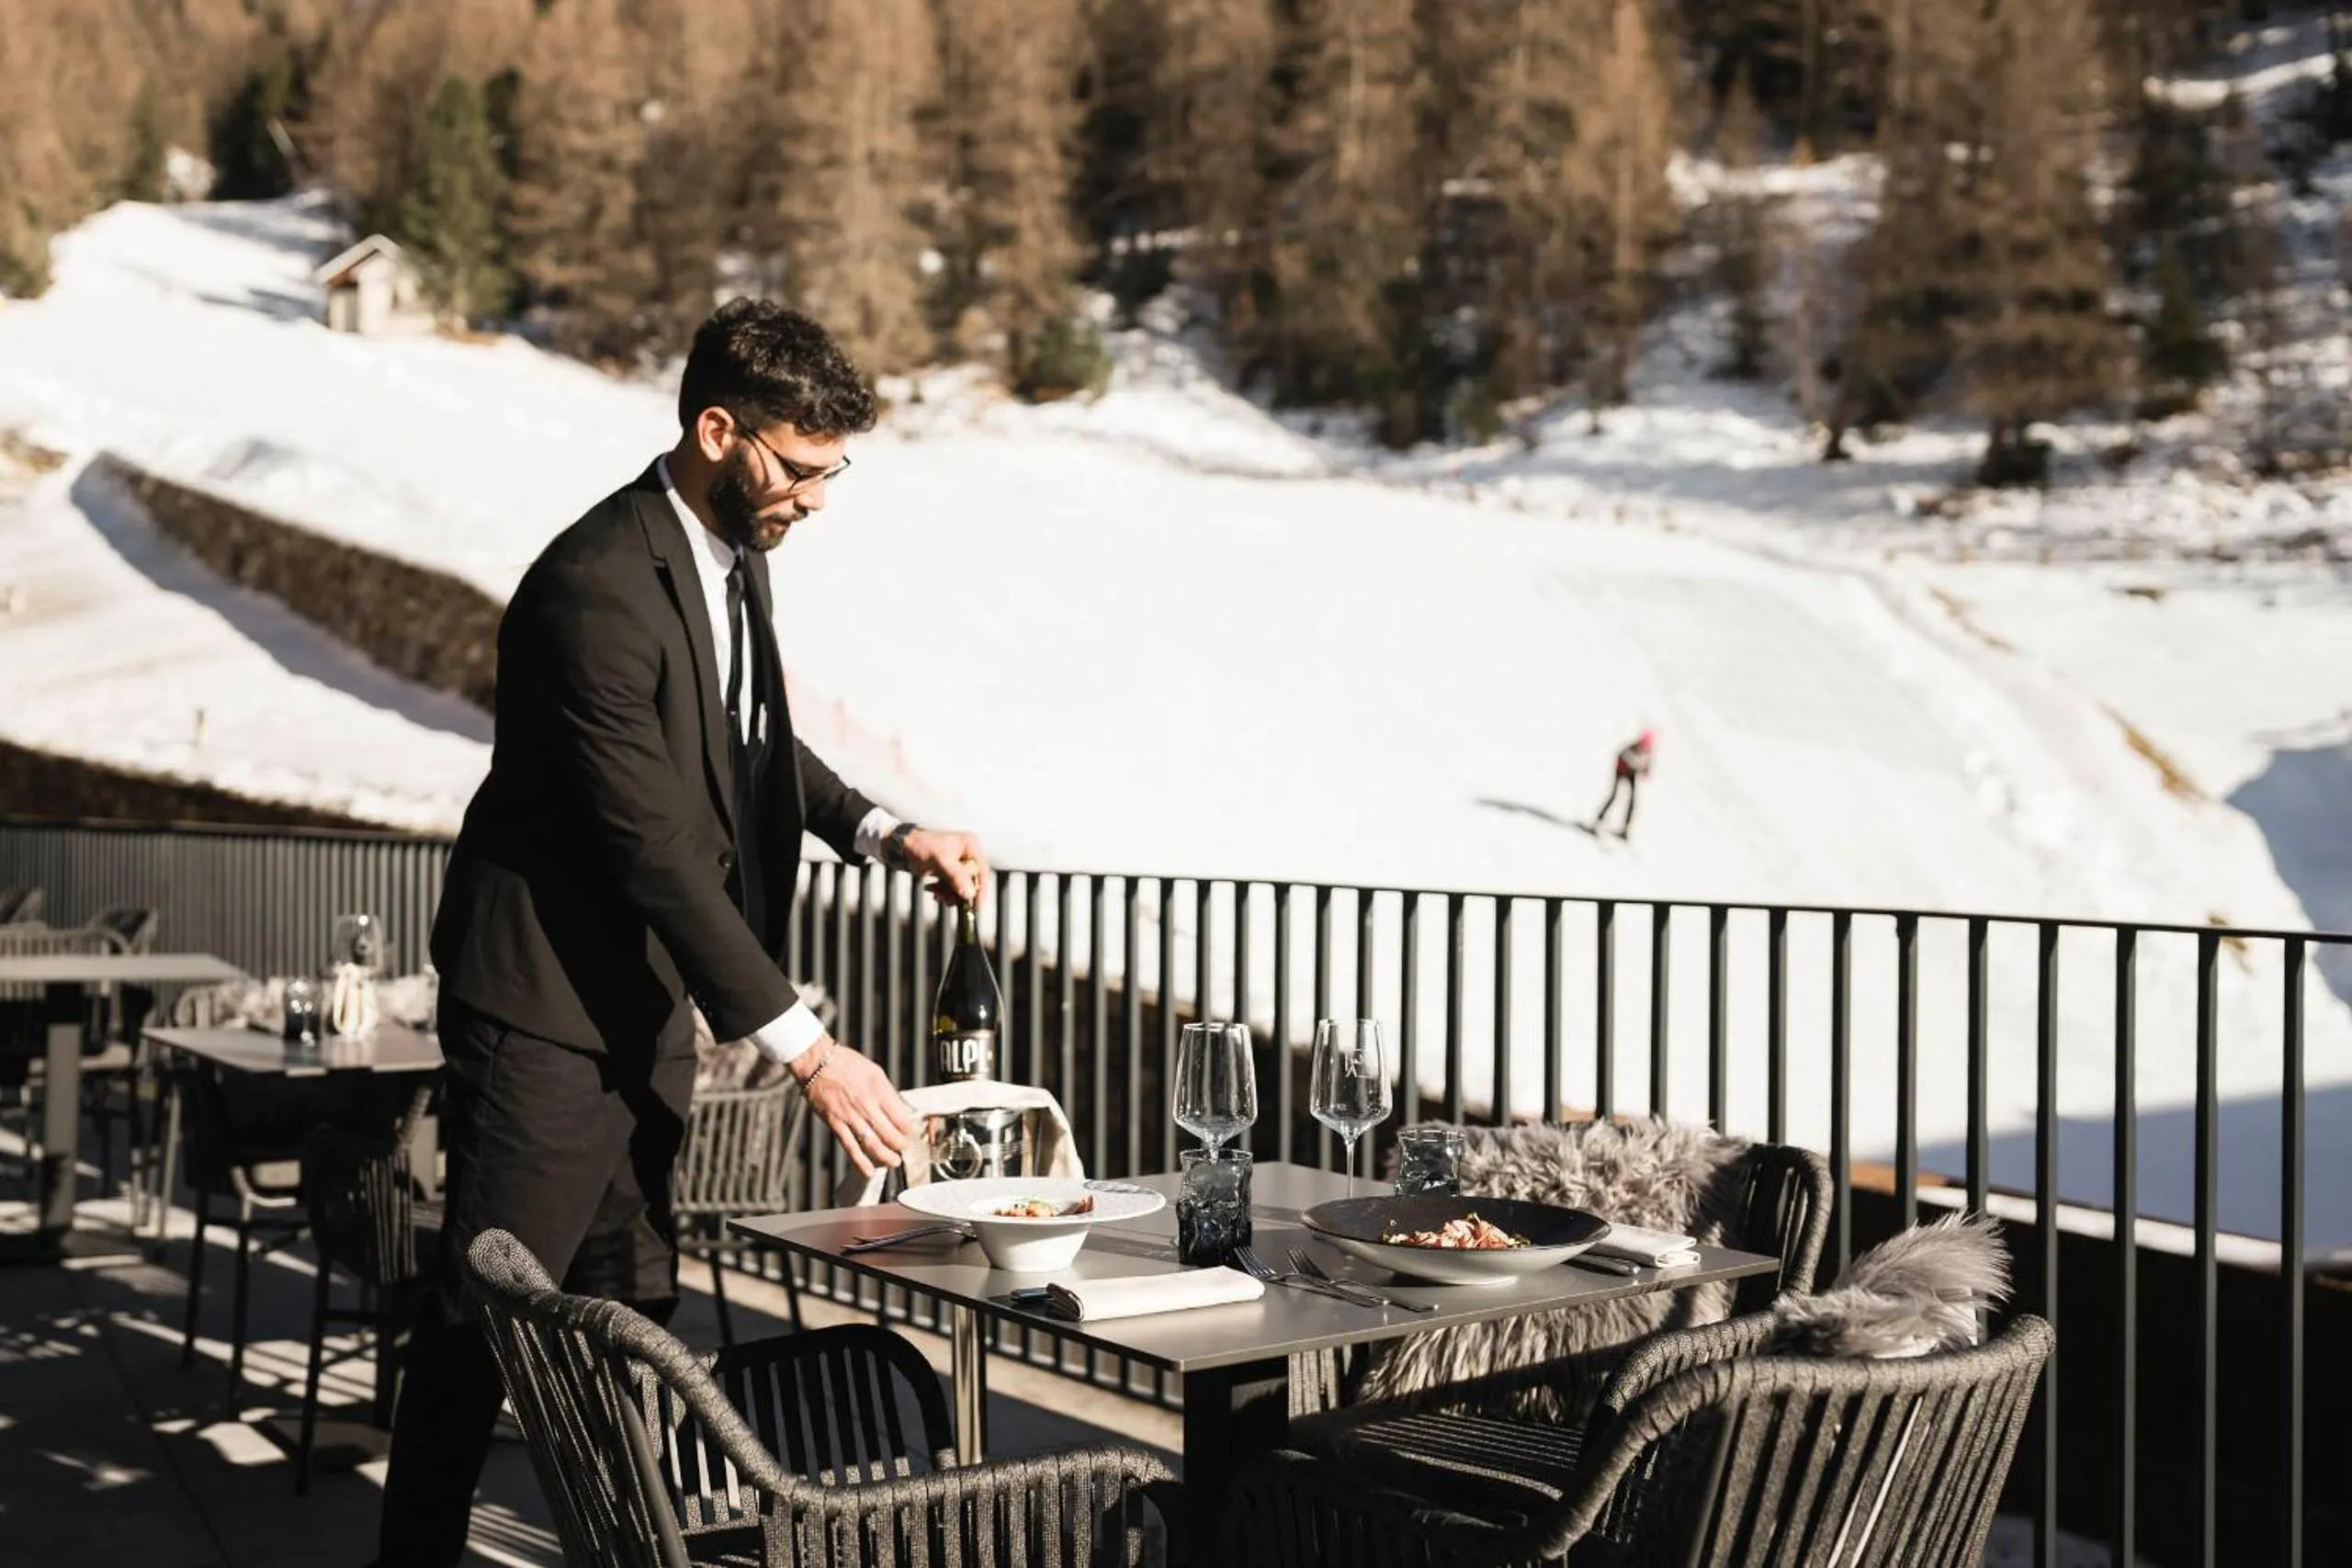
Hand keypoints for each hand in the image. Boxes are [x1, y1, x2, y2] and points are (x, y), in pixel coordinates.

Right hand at [791, 1037, 920, 1177]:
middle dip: (900, 1145)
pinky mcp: (835, 1123)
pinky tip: (868, 1171)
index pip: (900, 1117)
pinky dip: (860, 1161)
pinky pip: (850, 1147)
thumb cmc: (846, 1063)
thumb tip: (900, 1109)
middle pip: (889, 1133)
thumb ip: (887, 1092)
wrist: (816, 1062)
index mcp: (878, 1090)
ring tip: (894, 1162)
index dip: (908, 1129)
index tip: (910, 1133)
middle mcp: (866, 1105)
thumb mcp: (874, 1071)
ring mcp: (850, 1116)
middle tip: (904, 1148)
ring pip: (872, 1143)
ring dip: (885, 1156)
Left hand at [900, 828, 988, 905]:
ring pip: (961, 886)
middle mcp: (966, 854)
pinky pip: (951, 886)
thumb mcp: (940, 860)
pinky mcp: (948, 870)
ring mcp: (957, 863)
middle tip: (945, 900)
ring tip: (936, 894)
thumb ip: (957, 876)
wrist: (900, 846)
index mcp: (970, 846)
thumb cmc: (921, 846)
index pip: (982, 871)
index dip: (980, 889)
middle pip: (971, 881)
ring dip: (949, 894)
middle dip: (958, 892)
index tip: (976, 906)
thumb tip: (970, 894)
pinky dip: (943, 891)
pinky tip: (932, 890)